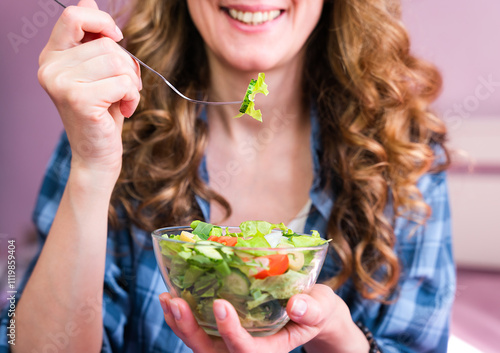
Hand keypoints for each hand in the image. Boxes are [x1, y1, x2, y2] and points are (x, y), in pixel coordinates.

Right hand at [38, 0, 140, 181]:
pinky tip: (123, 110)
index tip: (117, 39)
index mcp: (53, 55)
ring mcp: (60, 82)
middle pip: (106, 44)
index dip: (102, 21)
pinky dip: (132, 97)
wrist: (97, 153)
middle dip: (127, 66)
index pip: (74, 15)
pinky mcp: (78, 99)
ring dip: (132, 83)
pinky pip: (122, 82)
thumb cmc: (102, 112)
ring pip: (118, 62)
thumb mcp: (98, 71)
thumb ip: (91, 38)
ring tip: (122, 99)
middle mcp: (50, 67)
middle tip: (122, 88)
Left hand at [159, 284, 367, 352]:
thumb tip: (298, 304)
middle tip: (175, 302)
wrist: (310, 310)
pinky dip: (183, 316)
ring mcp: (232, 340)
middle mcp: (246, 348)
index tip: (220, 305)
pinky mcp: (224, 328)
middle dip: (191, 331)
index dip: (231, 333)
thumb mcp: (322, 307)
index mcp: (271, 348)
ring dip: (180, 323)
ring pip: (200, 343)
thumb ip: (313, 309)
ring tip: (166, 298)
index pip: (246, 350)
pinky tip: (172, 295)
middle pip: (213, 352)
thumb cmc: (316, 309)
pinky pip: (199, 329)